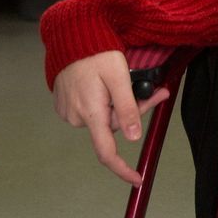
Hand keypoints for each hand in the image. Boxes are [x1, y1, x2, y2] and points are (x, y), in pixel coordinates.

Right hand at [53, 50, 166, 186]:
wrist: (70, 37)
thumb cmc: (96, 53)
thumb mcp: (119, 77)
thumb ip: (128, 107)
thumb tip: (134, 138)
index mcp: (91, 113)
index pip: (107, 152)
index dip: (123, 169)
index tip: (137, 179)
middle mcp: (77, 117)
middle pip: (112, 127)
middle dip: (133, 113)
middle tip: (152, 90)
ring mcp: (68, 112)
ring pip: (103, 118)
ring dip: (117, 106)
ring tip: (119, 81)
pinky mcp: (65, 104)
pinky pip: (91, 110)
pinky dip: (103, 101)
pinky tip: (103, 84)